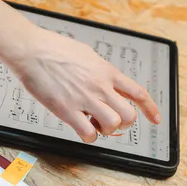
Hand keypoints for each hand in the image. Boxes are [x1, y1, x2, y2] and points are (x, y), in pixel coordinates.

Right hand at [8, 28, 160, 142]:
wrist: (31, 49)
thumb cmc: (53, 48)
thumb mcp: (86, 54)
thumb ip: (99, 69)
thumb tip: (105, 78)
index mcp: (106, 71)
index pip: (138, 93)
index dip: (150, 109)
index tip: (155, 119)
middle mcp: (100, 86)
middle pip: (129, 115)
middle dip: (123, 123)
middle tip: (110, 121)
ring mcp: (85, 98)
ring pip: (113, 125)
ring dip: (105, 130)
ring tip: (93, 123)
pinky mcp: (67, 110)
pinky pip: (88, 134)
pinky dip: (88, 137)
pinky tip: (80, 128)